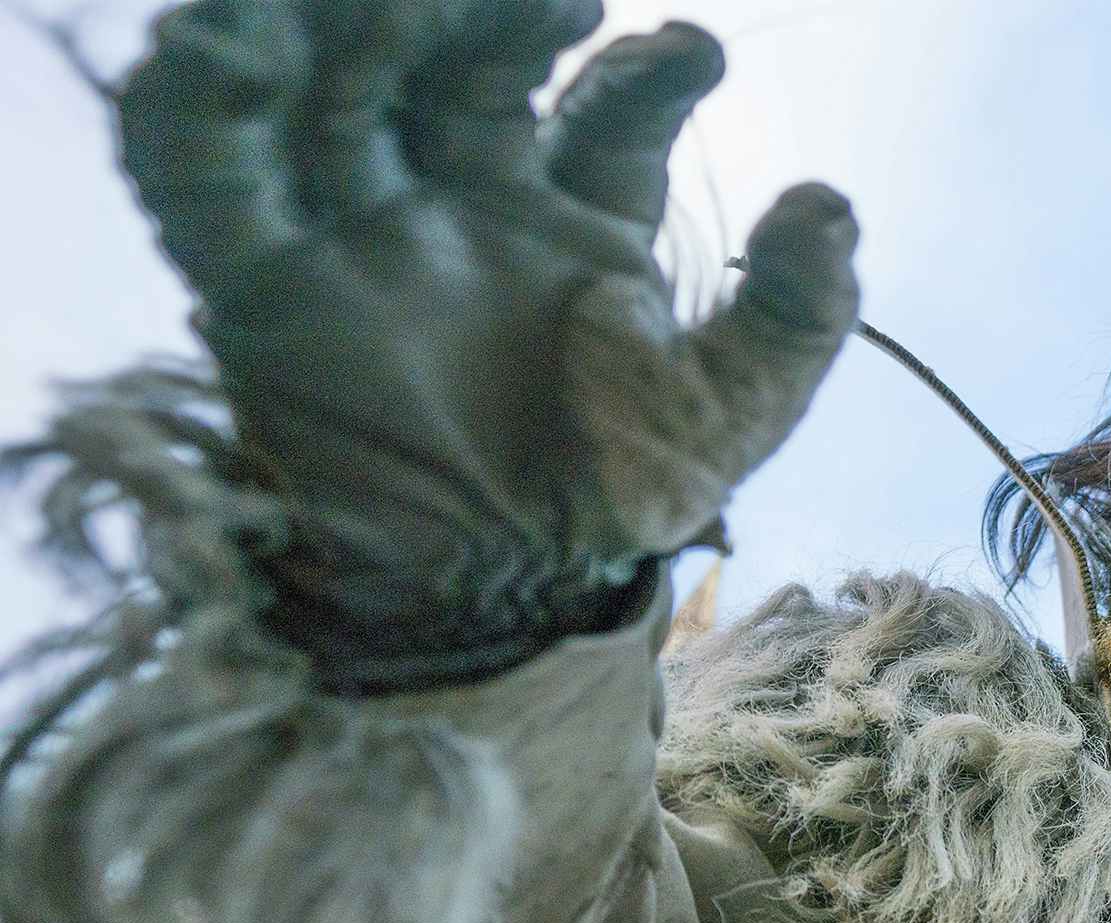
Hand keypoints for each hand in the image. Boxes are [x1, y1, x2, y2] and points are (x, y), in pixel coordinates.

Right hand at [118, 0, 857, 676]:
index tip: (697, 52)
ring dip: (351, 22)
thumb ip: (794, 315)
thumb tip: (834, 203)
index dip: (644, 70)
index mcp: (572, 228)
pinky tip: (228, 39)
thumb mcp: (730, 412)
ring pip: (336, 87)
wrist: (498, 599)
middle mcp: (461, 208)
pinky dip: (200, 101)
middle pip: (458, 69)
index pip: (602, 112)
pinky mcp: (263, 282)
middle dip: (491, 16)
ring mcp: (359, 234)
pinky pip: (205, 175)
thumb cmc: (615, 504)